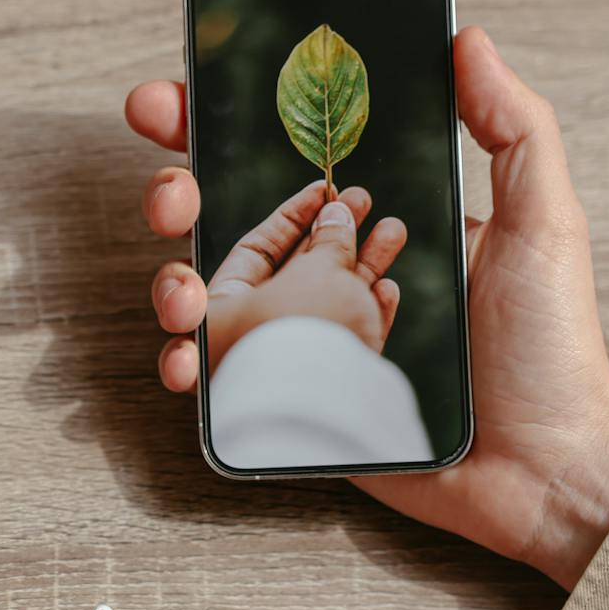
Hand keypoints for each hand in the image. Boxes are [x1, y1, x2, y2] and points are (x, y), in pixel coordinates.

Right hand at [127, 27, 608, 589]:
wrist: (544, 472)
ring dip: (172, 284)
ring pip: (206, 301)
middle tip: (171, 193)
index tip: (171, 100)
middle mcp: (323, 282)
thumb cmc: (551, 349)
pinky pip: (220, 382)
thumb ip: (513, 128)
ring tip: (183, 292)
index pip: (281, 165)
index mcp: (368, 230)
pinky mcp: (290, 408)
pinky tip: (188, 360)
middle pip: (221, 224)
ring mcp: (300, 345)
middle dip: (174, 194)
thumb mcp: (542, 222)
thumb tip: (469, 41)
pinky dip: (187, 367)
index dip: (216, 128)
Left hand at [199, 179, 407, 372]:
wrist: (334, 418)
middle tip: (359, 202)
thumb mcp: (316, 274)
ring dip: (360, 267)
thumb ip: (328, 240)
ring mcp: (284, 367)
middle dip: (329, 238)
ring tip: (393, 230)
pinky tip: (388, 290)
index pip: (253, 251)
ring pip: (321, 308)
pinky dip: (366, 317)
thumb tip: (336, 214)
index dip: (291, 217)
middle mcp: (242, 342)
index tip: (323, 191)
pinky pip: (341, 346)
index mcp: (215, 313)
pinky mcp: (322, 392)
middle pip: (289, 277)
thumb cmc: (301, 340)